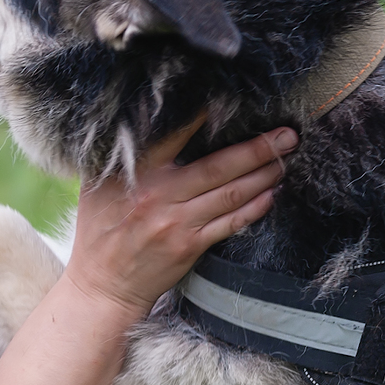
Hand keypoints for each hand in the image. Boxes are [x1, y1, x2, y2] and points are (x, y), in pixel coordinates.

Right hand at [63, 119, 296, 318]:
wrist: (102, 286)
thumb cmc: (98, 231)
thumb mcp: (97, 186)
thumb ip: (121, 157)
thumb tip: (143, 121)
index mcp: (137, 174)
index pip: (175, 135)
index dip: (205, 116)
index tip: (234, 98)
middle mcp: (160, 197)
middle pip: (218, 167)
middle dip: (258, 149)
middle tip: (287, 135)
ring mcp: (178, 224)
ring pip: (231, 195)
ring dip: (263, 175)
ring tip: (285, 160)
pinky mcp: (190, 247)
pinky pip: (230, 224)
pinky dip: (254, 208)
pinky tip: (270, 195)